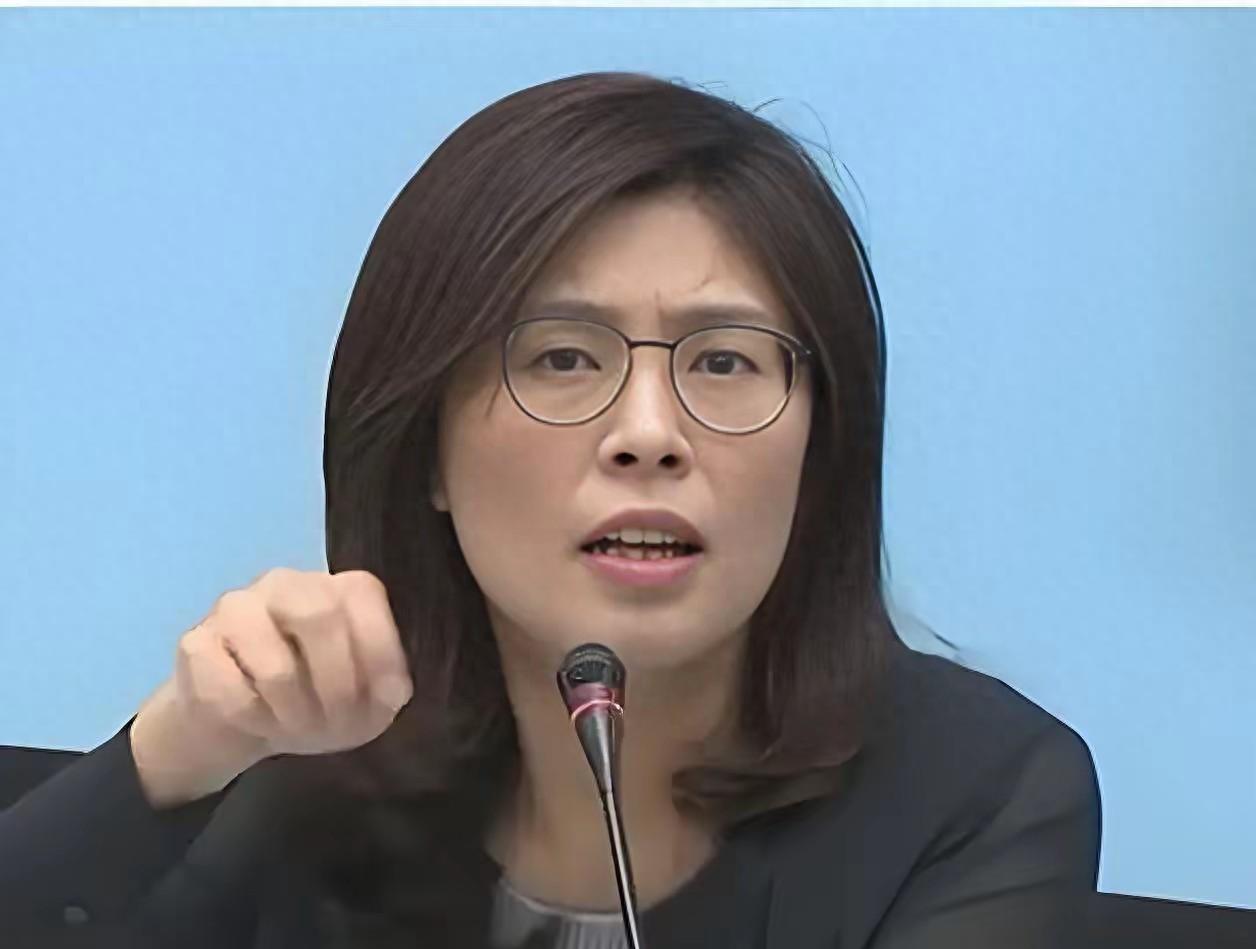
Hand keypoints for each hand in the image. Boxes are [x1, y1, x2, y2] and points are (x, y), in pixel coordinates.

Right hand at [130, 568, 412, 806]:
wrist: (238, 718)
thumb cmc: (315, 698)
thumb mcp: (365, 700)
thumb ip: (388, 689)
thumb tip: (393, 691)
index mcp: (337, 587)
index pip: (363, 598)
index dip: (380, 654)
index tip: (385, 701)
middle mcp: (287, 583)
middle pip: (319, 616)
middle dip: (336, 685)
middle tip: (336, 725)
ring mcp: (235, 608)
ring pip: (275, 666)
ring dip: (295, 714)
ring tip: (298, 729)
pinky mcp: (195, 644)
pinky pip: (230, 694)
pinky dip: (254, 722)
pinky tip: (258, 721)